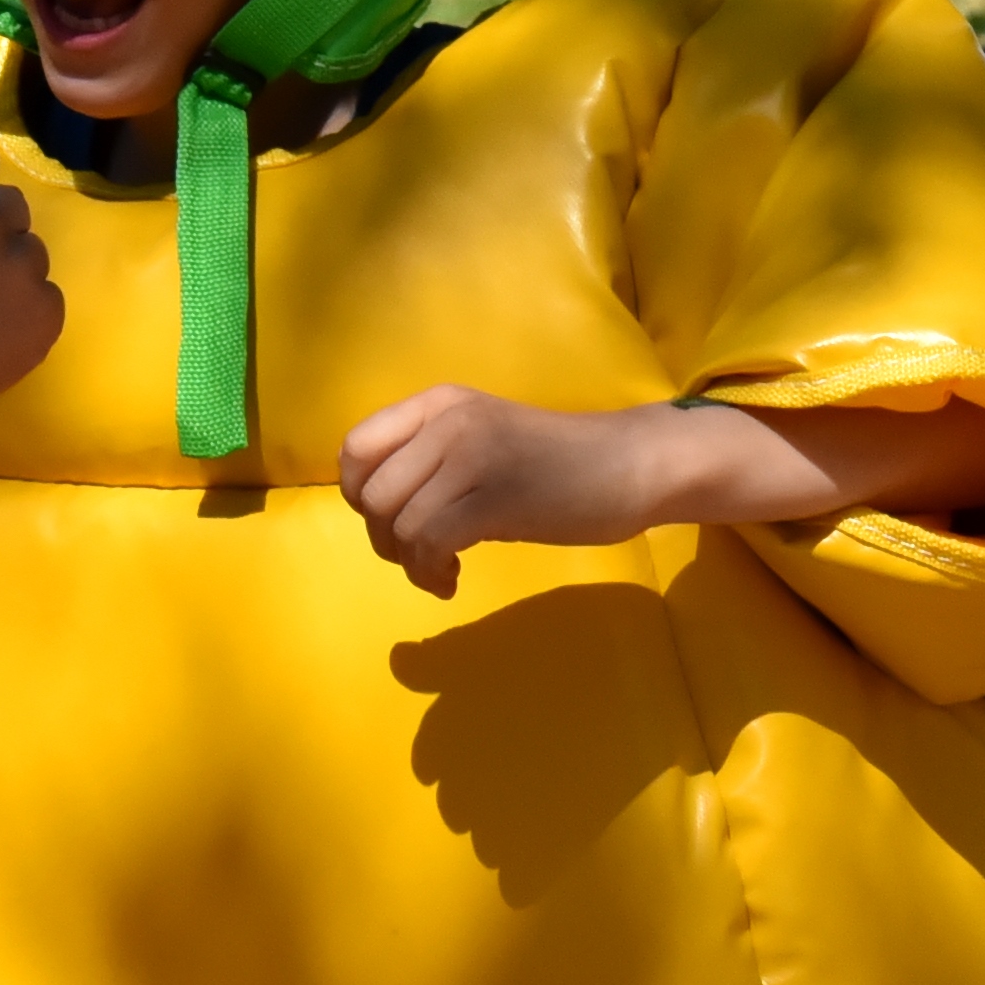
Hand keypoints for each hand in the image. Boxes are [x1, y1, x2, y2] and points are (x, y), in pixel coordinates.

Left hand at [333, 389, 690, 593]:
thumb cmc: (554, 464)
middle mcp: (448, 421)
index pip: (355, 448)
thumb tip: (376, 508)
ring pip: (398, 522)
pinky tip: (452, 580)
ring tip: (441, 571)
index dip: (358, 495)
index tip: (393, 519)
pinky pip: (430, 543)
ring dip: (409, 563)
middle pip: (370, 493)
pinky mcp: (496, 497)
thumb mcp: (479, 443)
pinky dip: (430, 574)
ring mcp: (472, 455)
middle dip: (383, 538)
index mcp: (438, 403)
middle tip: (418, 556)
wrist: (629, 466)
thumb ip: (427, 460)